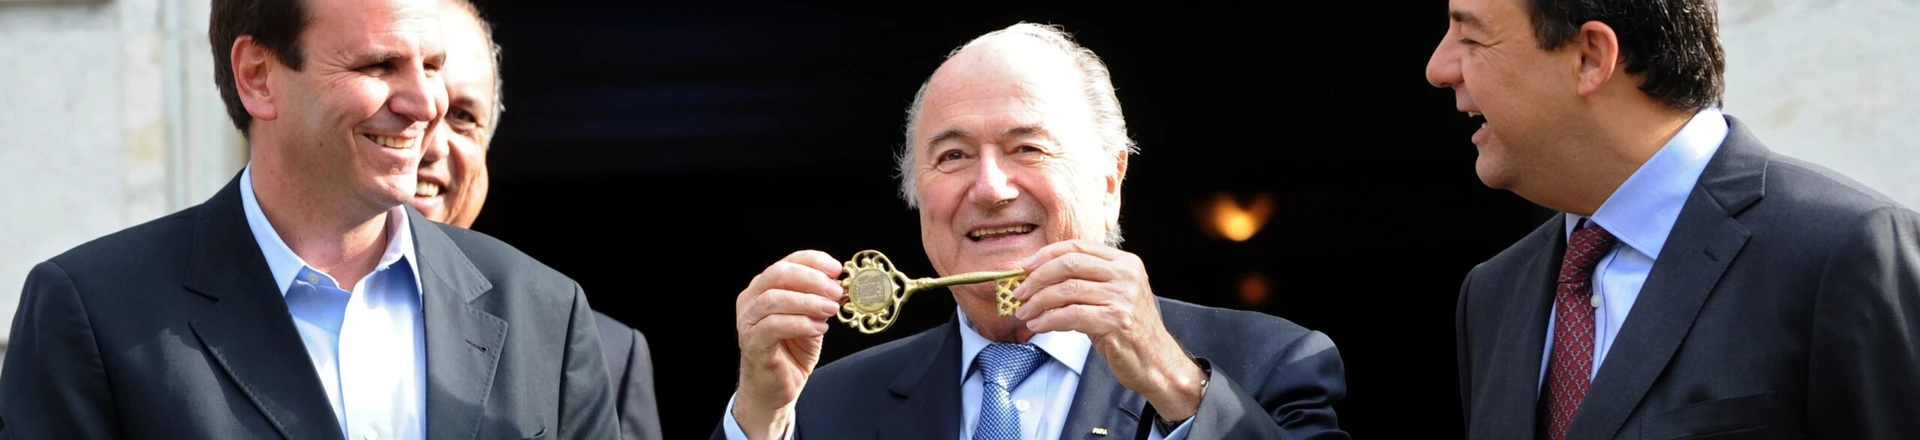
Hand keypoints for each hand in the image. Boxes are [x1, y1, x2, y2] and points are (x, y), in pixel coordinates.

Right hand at [733, 250, 844, 439]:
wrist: (774, 390)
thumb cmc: (790, 353)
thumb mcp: (811, 320)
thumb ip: (820, 302)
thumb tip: (840, 286)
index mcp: (764, 288)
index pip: (787, 263)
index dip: (813, 261)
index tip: (837, 268)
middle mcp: (751, 300)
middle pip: (777, 274)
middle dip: (811, 279)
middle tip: (835, 290)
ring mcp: (748, 321)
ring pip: (773, 299)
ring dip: (807, 302)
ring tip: (831, 310)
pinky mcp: (752, 343)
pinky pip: (774, 326)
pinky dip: (800, 323)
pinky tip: (819, 328)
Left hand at [1011, 239, 1206, 420]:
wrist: (1156, 362)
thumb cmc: (1129, 330)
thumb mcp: (1111, 296)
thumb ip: (1085, 281)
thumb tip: (1039, 277)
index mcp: (1125, 262)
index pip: (1078, 247)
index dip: (1046, 255)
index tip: (1025, 267)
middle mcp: (1126, 275)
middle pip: (1069, 264)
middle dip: (1037, 278)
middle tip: (1020, 293)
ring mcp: (1123, 297)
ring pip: (1067, 290)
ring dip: (1038, 302)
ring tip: (1025, 313)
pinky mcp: (1117, 320)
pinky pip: (1072, 315)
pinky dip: (1049, 320)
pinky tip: (1038, 325)